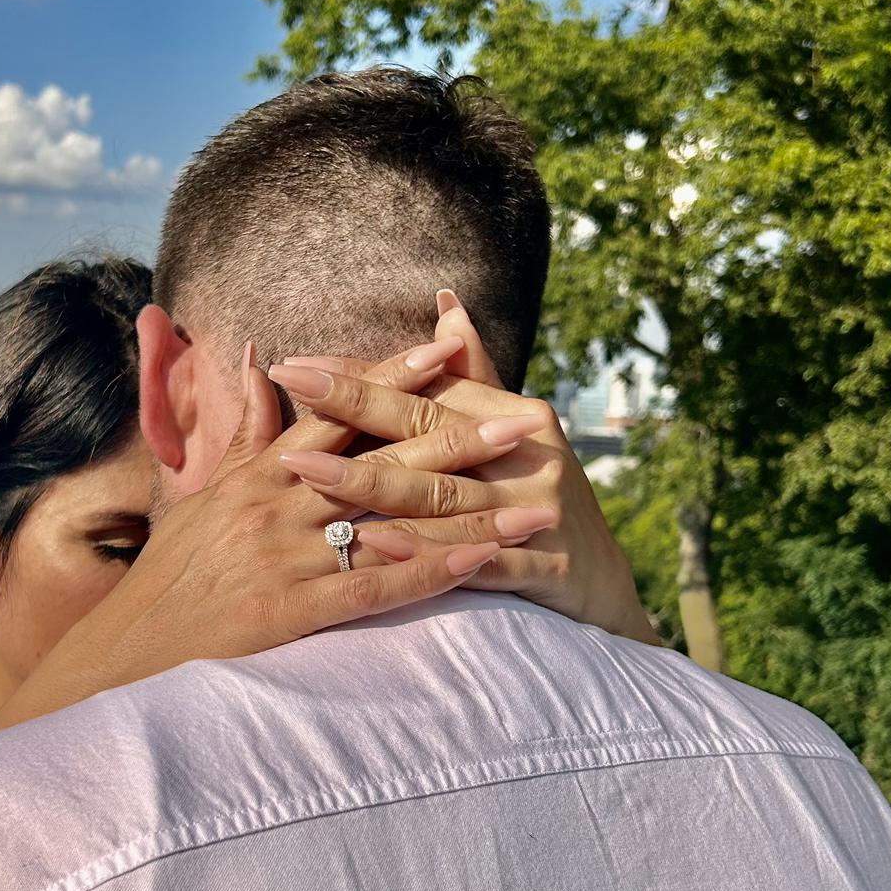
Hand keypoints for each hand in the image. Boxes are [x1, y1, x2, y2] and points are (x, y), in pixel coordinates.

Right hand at [0, 334, 552, 729]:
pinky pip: (375, 587)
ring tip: (535, 500)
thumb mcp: (198, 493)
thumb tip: (262, 366)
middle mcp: (279, 505)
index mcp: (260, 474)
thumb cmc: (168, 575)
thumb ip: (241, 433)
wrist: (124, 650)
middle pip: (383, 460)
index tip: (451, 350)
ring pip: (394, 524)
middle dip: (461, 439)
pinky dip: (431, 572)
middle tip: (528, 421)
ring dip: (470, 512)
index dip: (397, 378)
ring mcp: (286, 557)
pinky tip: (483, 562)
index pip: (339, 414)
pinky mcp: (291, 611)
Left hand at [275, 292, 658, 646]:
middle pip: (426, 432)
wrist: (602, 586)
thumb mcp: (513, 431)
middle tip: (289, 383)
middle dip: (353, 407)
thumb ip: (473, 374)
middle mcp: (528, 453)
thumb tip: (447, 303)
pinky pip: (475, 559)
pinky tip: (374, 544)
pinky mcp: (545, 567)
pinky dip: (426, 553)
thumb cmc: (536, 497)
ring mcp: (537, 511)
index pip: (424, 390)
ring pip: (442, 495)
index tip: (297, 360)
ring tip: (304, 467)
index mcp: (516, 414)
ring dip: (370, 482)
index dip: (362, 376)